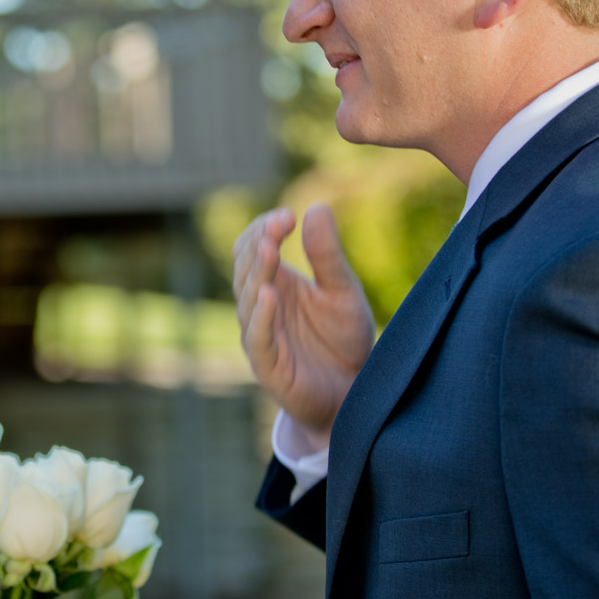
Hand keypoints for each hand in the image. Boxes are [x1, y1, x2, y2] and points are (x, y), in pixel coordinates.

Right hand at [232, 203, 373, 431]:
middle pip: (245, 270)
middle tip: (276, 226)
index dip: (264, 229)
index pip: (252, 247)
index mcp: (274, 283)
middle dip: (258, 245)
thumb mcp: (341, 290)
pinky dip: (261, 317)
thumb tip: (316, 206)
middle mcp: (260, 307)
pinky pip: (258, 339)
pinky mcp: (268, 365)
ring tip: (270, 250)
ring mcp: (261, 335)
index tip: (287, 215)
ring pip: (247, 300)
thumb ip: (326, 254)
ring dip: (257, 274)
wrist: (353, 392)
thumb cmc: (342, 340)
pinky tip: (269, 296)